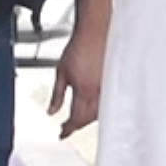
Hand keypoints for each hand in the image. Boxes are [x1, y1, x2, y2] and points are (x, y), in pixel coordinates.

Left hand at [49, 22, 106, 138]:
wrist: (95, 32)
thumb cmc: (79, 47)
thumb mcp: (61, 72)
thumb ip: (56, 95)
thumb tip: (52, 112)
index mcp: (84, 90)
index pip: (76, 118)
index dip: (68, 129)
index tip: (62, 134)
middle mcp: (98, 92)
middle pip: (89, 119)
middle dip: (77, 125)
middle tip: (66, 127)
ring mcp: (108, 88)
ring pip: (99, 113)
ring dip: (88, 119)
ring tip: (78, 119)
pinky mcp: (113, 83)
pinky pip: (107, 103)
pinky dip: (98, 110)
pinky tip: (92, 108)